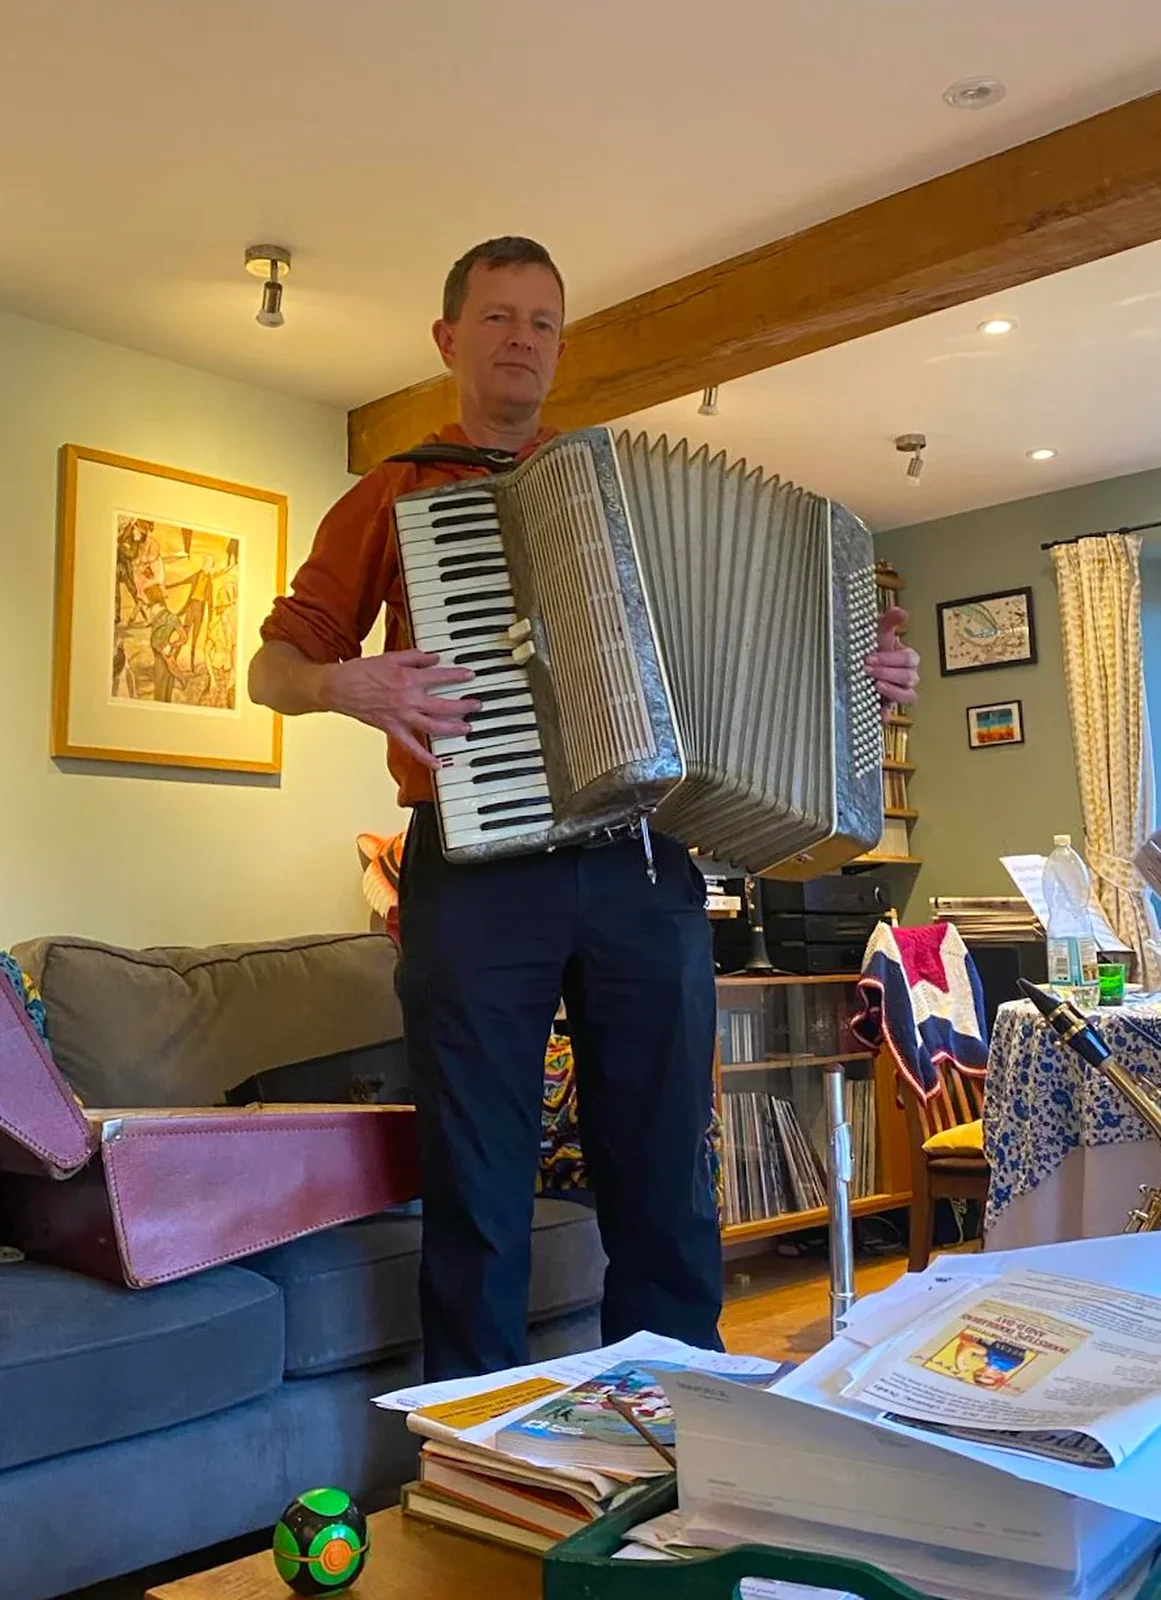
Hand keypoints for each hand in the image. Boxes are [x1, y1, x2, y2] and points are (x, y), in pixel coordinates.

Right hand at [321, 649, 478, 768]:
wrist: (338, 687)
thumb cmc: (362, 671)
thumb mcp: (390, 657)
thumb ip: (415, 657)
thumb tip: (434, 658)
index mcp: (408, 679)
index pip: (440, 677)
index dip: (457, 676)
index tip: (470, 676)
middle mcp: (408, 700)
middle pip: (443, 706)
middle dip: (463, 705)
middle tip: (476, 705)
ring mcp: (401, 717)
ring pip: (433, 726)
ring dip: (453, 728)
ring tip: (467, 728)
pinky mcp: (392, 729)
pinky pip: (411, 747)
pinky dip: (425, 757)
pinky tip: (438, 764)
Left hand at [864, 606, 918, 723]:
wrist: (864, 663)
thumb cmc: (874, 649)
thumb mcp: (880, 633)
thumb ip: (890, 621)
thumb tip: (901, 612)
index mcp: (907, 658)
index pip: (907, 659)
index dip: (890, 659)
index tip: (871, 657)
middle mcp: (907, 676)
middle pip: (909, 677)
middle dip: (887, 673)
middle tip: (868, 669)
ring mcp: (899, 692)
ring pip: (908, 696)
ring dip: (892, 691)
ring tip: (875, 686)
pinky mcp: (888, 705)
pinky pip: (892, 713)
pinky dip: (885, 714)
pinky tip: (877, 713)